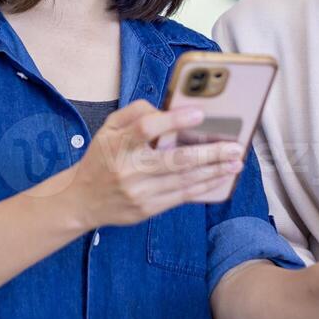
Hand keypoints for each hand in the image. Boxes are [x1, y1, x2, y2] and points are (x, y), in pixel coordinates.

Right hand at [65, 100, 243, 227]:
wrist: (82, 200)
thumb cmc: (102, 157)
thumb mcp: (108, 128)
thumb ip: (135, 113)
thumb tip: (169, 110)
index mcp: (117, 144)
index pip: (146, 128)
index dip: (174, 120)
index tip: (199, 113)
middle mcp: (128, 169)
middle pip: (175, 160)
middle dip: (210, 153)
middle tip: (235, 146)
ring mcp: (139, 192)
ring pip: (184, 180)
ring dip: (214, 171)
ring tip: (235, 162)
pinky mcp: (147, 209)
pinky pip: (181, 197)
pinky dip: (204, 187)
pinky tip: (220, 178)